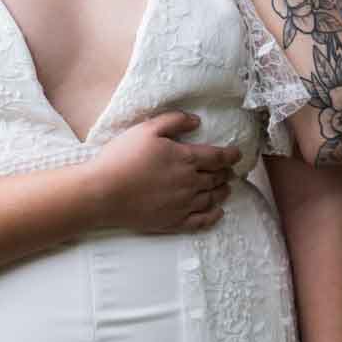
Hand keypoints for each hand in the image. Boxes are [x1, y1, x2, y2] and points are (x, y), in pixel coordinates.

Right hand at [88, 113, 240, 235]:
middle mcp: (190, 182)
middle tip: (229, 171)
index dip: (231, 155)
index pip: (218, 157)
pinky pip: (202, 221)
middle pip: (217, 178)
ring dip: (222, 192)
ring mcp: (184, 204)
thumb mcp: (147, 129)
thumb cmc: (123, 157)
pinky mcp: (174, 221)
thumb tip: (196, 120)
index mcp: (186, 158)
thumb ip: (174, 121)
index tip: (237, 154)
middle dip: (226, 173)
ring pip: (212, 198)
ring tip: (225, 188)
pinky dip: (214, 216)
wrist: (103, 192)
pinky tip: (218, 212)